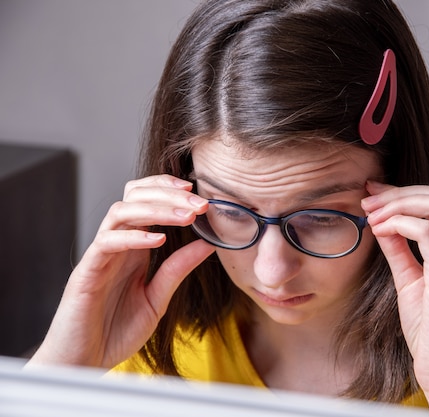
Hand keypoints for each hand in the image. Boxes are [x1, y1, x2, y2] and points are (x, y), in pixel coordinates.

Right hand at [29, 175, 214, 368]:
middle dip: (169, 194)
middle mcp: (116, 245)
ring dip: (156, 209)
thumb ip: (178, 269)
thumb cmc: (115, 331)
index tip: (198, 194)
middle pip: (134, 197)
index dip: (170, 190)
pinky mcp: (86, 273)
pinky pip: (106, 243)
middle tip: (200, 203)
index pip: (147, 201)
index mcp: (134, 247)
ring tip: (186, 216)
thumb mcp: (158, 298)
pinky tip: (158, 240)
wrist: (83, 361)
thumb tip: (207, 243)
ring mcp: (100, 256)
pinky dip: (134, 237)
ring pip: (121, 212)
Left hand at [362, 181, 428, 414]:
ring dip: (398, 203)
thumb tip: (383, 221)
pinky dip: (399, 223)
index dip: (409, 193)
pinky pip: (427, 232)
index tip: (378, 194)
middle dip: (401, 192)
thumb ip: (401, 249)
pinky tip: (381, 229)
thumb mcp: (414, 283)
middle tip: (369, 199)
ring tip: (371, 213)